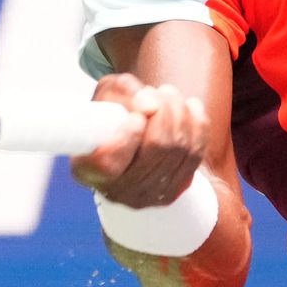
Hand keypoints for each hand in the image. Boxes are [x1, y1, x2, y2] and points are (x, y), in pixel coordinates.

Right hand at [68, 73, 208, 208]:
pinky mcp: (174, 191)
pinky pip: (195, 156)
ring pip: (180, 149)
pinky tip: (190, 107)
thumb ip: (124, 94)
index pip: (108, 163)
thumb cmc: (111, 113)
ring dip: (181, 113)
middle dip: (165, 111)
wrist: (128, 138)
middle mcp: (117, 191)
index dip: (127, 136)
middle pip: (156, 149)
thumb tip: (151, 105)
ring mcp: (148, 196)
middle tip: (162, 91)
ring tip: (171, 95)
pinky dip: (198, 126)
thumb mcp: (107, 95)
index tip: (135, 116)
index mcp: (88, 171)